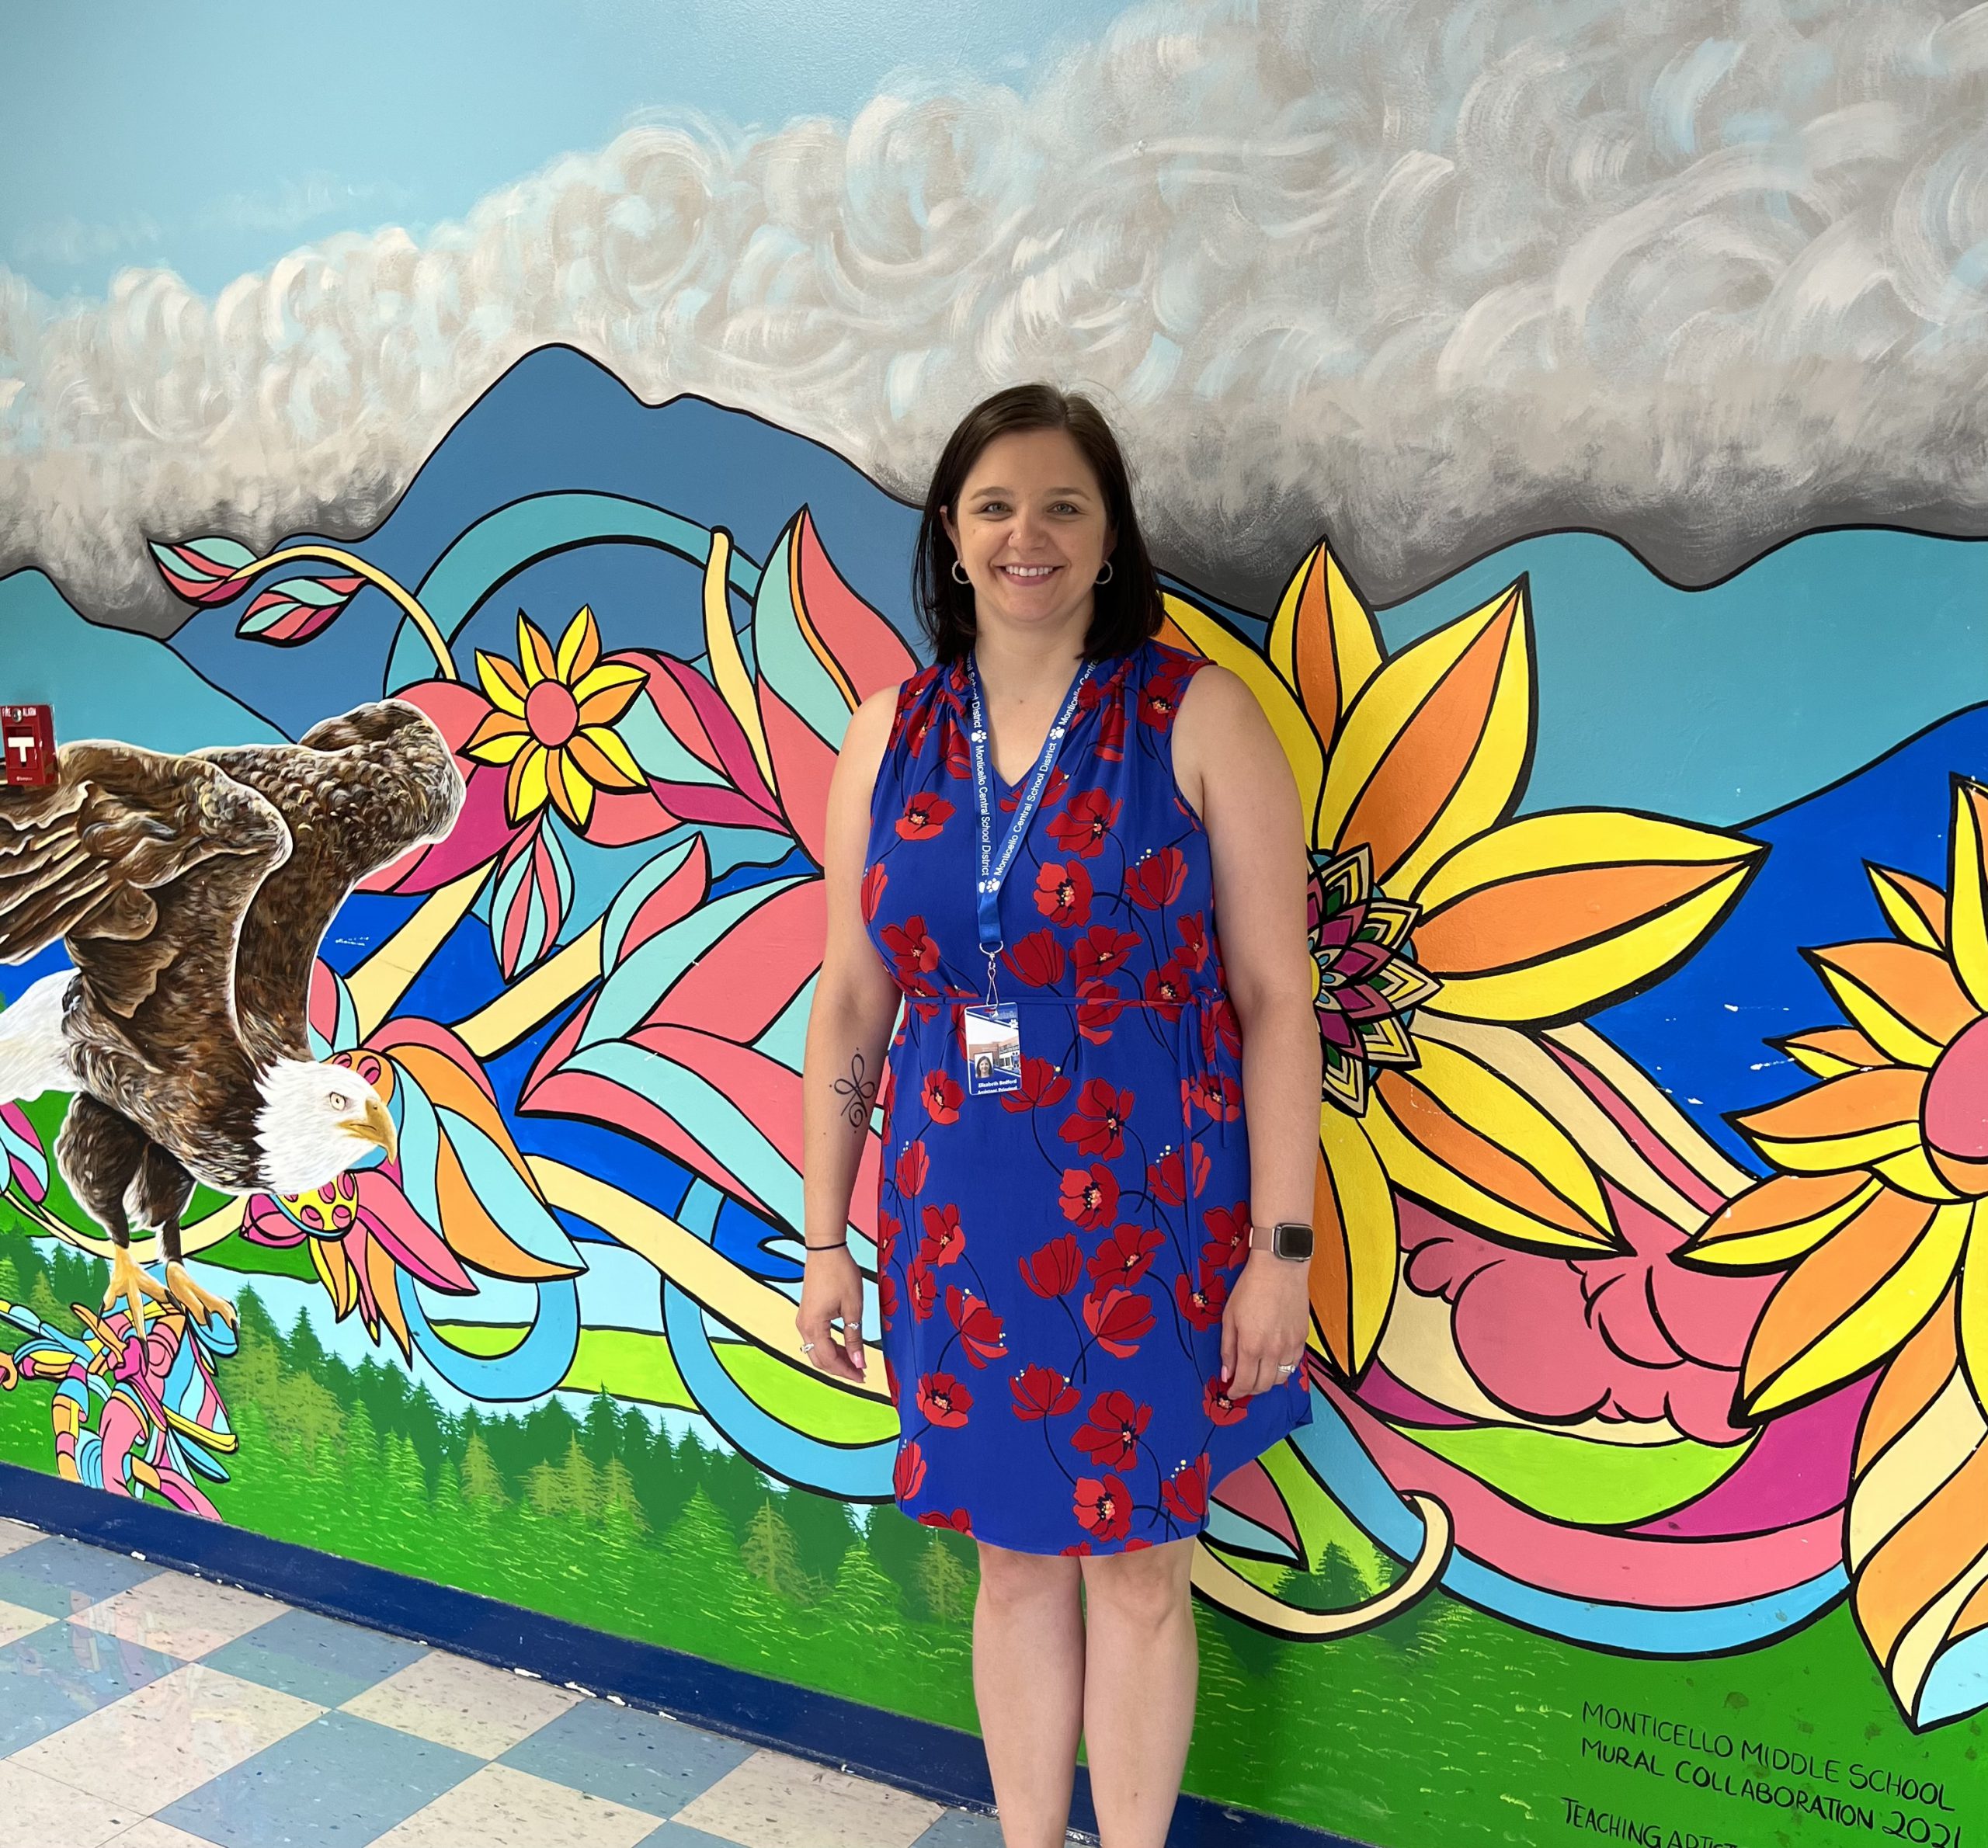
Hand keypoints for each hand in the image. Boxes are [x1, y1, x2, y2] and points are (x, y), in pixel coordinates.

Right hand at [795, 1245, 867, 1382]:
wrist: (826, 1249)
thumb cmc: (840, 1273)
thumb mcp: (853, 1307)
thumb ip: (854, 1337)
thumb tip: (859, 1363)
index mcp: (814, 1326)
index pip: (829, 1360)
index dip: (846, 1371)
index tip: (863, 1376)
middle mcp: (803, 1326)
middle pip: (819, 1359)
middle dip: (840, 1369)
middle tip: (861, 1373)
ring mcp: (803, 1320)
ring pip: (817, 1350)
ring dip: (835, 1359)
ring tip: (856, 1362)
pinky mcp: (807, 1314)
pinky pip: (816, 1339)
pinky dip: (830, 1347)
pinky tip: (845, 1347)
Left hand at [1219, 1254, 1310, 1399]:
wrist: (1280, 1268)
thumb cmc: (1251, 1287)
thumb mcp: (1229, 1317)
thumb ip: (1227, 1349)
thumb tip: (1226, 1373)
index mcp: (1251, 1346)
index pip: (1244, 1383)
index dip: (1236, 1392)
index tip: (1231, 1391)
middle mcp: (1272, 1350)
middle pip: (1263, 1386)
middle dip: (1250, 1389)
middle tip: (1243, 1383)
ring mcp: (1290, 1346)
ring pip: (1281, 1379)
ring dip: (1267, 1381)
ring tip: (1258, 1372)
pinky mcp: (1302, 1339)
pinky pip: (1294, 1365)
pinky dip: (1283, 1369)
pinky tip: (1274, 1361)